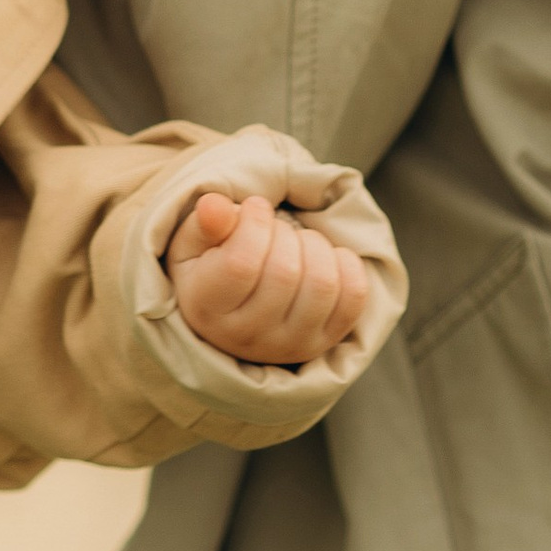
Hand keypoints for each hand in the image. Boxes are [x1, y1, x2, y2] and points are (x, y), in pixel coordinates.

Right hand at [166, 191, 368, 367]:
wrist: (236, 313)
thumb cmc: (213, 267)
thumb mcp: (196, 243)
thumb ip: (206, 223)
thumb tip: (214, 206)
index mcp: (206, 309)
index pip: (241, 264)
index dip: (254, 224)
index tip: (255, 207)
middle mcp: (247, 337)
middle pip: (285, 273)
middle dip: (284, 233)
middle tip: (274, 229)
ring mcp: (291, 344)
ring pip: (322, 284)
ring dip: (315, 246)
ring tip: (297, 242)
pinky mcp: (325, 341)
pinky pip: (354, 295)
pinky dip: (345, 264)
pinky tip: (323, 258)